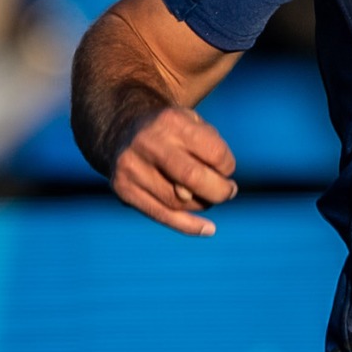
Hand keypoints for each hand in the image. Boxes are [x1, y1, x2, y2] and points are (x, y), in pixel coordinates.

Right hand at [111, 106, 238, 234]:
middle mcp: (148, 143)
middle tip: (229, 191)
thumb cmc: (171, 131)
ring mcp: (131, 167)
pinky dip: (188, 226)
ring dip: (203, 204)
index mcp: (171, 121)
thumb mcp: (193, 123)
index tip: (226, 167)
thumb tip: (194, 195)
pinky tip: (208, 229)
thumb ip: (207, 150)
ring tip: (208, 196)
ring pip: (179, 202)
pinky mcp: (123, 188)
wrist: (123, 129)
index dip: (228, 166)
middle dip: (219, 191)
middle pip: (193, 178)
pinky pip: (160, 215)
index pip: (214, 153)